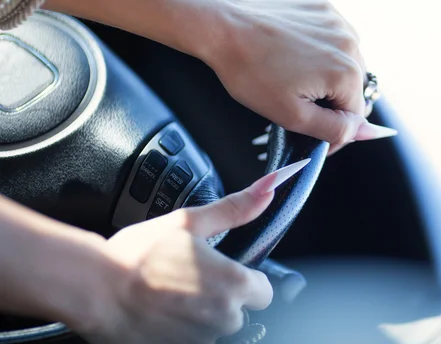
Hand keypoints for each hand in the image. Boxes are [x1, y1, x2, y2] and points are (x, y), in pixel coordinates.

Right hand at [81, 160, 309, 343]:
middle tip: (191, 279)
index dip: (247, 280)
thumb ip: (233, 210)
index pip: (264, 291)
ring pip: (215, 328)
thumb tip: (267, 189)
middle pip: (240, 311)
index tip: (224, 270)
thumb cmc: (139, 255)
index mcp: (234, 284)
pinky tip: (161, 312)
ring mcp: (200, 340)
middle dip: (223, 298)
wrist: (94, 287)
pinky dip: (181, 329)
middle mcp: (223, 318)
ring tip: (171, 294)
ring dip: (201, 315)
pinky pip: (191, 339)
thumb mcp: (189, 223)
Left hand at [175, 0, 396, 149]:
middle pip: (353, 90)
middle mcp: (351, 44)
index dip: (332, 133)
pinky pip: (335, 41)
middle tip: (296, 106)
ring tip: (294, 80)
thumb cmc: (250, 73)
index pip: (355, 117)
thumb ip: (335, 128)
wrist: (222, 27)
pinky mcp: (324, 9)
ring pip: (346, 65)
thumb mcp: (292, 115)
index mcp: (347, 73)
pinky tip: (296, 57)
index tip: (309, 135)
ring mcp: (338, 22)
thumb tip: (369, 132)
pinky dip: (322, 54)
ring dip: (328, 79)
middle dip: (330, 104)